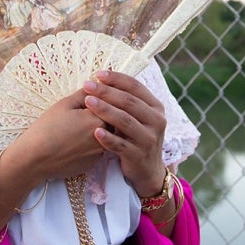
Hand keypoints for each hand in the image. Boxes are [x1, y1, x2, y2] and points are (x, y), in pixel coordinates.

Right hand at [14, 89, 105, 181]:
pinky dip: (91, 143)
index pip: (109, 104)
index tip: (87, 100)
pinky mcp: (93, 163)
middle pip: (110, 120)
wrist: (34, 158)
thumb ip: (85, 94)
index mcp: (98, 118)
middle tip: (79, 114)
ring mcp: (99, 152)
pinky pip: (97, 148)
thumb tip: (97, 86)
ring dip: (97, 128)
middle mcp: (105, 137)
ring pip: (105, 135)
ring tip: (76, 127)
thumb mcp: (65, 104)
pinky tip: (75, 140)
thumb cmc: (47, 128)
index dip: (99, 99)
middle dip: (100, 114)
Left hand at [82, 70, 166, 196]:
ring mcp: (149, 139)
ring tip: (88, 102)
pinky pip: (121, 145)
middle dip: (107, 92)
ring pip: (125, 121)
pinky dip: (108, 138)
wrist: (148, 170)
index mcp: (155, 107)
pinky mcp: (139, 156)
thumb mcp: (139, 117)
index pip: (136, 86)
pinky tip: (95, 132)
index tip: (98, 74)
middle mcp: (156, 121)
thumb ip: (127, 101)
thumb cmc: (137, 137)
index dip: (117, 79)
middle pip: (129, 102)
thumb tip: (103, 79)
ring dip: (105, 110)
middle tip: (88, 86)